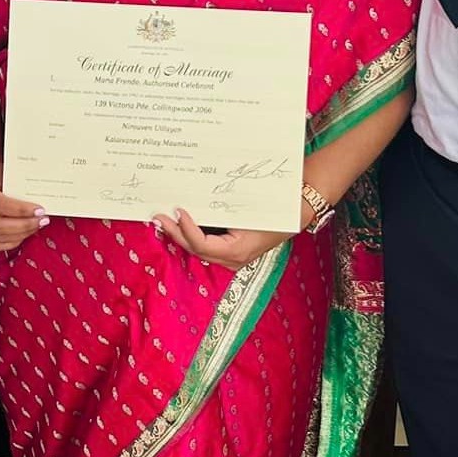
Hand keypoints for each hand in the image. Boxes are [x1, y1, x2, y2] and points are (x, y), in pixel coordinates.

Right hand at [0, 160, 45, 254]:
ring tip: (36, 226)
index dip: (20, 210)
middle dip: (24, 225)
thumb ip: (16, 186)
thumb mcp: (2, 173)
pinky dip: (12, 241)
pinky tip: (24, 234)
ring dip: (21, 234)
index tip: (39, 210)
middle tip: (41, 220)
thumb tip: (39, 198)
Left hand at [153, 207, 288, 272]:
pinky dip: (192, 234)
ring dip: (181, 234)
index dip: (187, 230)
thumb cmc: (277, 208)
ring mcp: (232, 258)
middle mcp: (233, 259)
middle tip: (159, 216)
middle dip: (175, 232)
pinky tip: (181, 223)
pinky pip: (206, 246)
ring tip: (164, 220)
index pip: (202, 245)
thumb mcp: (252, 207)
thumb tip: (196, 197)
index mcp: (238, 251)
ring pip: (199, 250)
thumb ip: (224, 207)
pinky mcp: (232, 252)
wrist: (298, 212)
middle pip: (195, 249)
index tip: (179, 211)